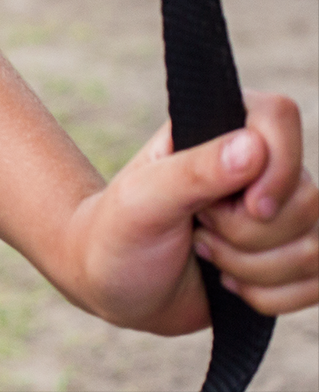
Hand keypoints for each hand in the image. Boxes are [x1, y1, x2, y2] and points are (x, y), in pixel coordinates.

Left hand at [67, 93, 318, 331]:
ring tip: (206, 255)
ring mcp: (279, 215)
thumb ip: (194, 171)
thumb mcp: (143, 200)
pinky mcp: (289, 260)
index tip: (247, 206)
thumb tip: (253, 146)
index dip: (277, 166)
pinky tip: (229, 286)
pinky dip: (271, 296)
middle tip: (198, 231)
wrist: (114, 286)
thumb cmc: (118, 232)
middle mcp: (257, 167)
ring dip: (255, 268)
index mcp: (216, 131)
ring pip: (315, 246)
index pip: (278, 116)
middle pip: (307, 197)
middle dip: (249, 234)